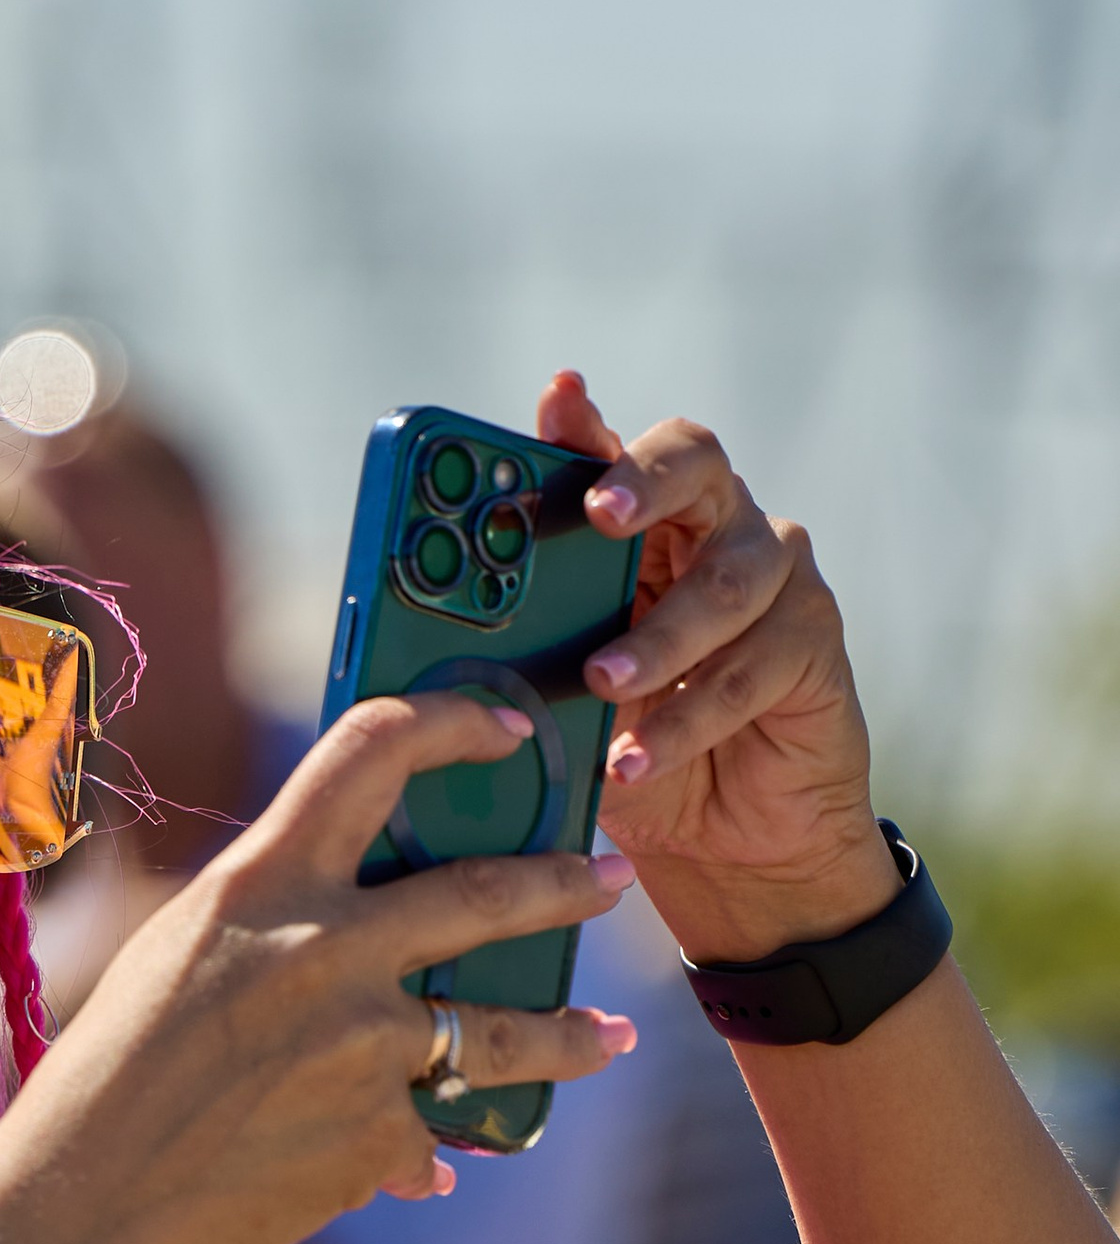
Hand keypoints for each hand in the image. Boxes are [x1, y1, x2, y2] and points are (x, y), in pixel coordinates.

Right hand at [0, 688, 634, 1243]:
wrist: (88, 1200)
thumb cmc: (112, 1070)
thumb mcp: (181, 952)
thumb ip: (274, 917)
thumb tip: (364, 912)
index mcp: (262, 882)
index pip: (374, 751)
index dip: (455, 724)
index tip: (509, 731)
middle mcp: (326, 950)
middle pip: (486, 893)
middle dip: (564, 885)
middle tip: (608, 877)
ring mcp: (364, 1047)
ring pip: (507, 1029)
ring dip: (571, 1031)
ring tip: (608, 1035)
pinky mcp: (378, 1136)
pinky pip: (434, 1133)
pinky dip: (431, 1148)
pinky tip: (442, 1164)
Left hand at [540, 372, 891, 963]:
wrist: (726, 842)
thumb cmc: (636, 751)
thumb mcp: (566, 704)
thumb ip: (525, 649)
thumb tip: (431, 629)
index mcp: (647, 530)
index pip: (614, 454)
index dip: (587, 424)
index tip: (557, 402)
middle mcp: (716, 530)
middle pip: (695, 462)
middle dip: (644, 480)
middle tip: (600, 516)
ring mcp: (774, 579)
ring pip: (724, 580)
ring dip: (658, 638)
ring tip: (603, 685)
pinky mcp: (812, 642)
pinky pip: (747, 669)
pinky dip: (686, 720)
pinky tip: (638, 759)